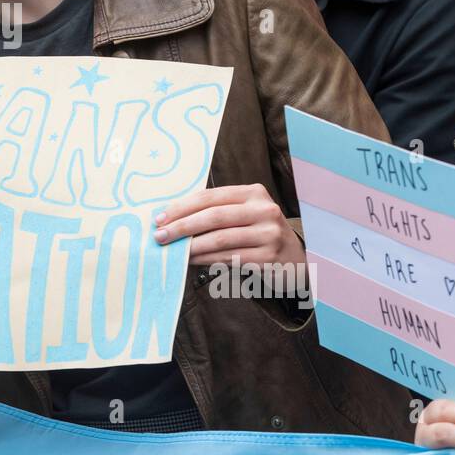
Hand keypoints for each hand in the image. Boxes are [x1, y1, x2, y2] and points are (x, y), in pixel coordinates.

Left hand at [152, 183, 304, 266]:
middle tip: (160, 236)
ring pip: (220, 240)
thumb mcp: (243, 214)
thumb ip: (216, 211)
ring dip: (191, 247)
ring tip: (173, 251)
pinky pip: (229, 258)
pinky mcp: (269, 258)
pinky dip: (206, 260)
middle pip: (213, 216)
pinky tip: (191, 261)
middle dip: (182, 226)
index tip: (160, 218)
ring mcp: (269, 234)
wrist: (294, 259)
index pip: (210, 196)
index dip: (182, 207)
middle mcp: (264, 210)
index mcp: (253, 193)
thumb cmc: (258, 233)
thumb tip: (171, 219)